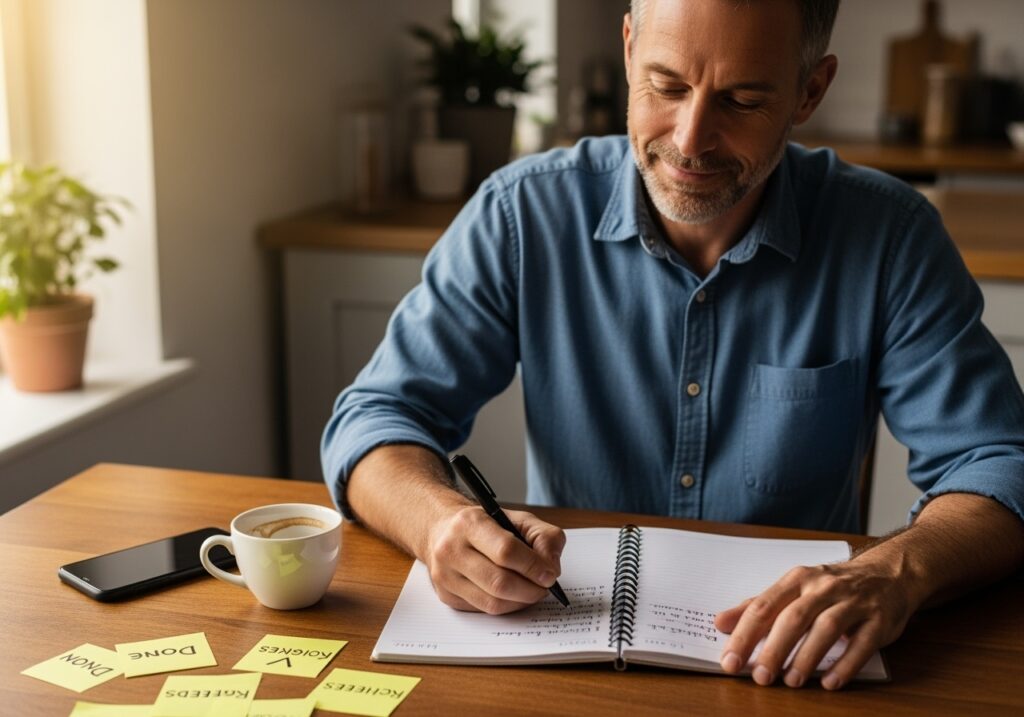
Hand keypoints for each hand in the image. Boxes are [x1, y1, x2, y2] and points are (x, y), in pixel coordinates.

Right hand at [424, 506, 565, 613]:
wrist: (443, 529)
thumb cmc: (486, 525)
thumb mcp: (518, 519)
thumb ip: (544, 537)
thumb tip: (551, 568)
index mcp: (469, 523)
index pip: (506, 551)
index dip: (533, 566)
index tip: (550, 575)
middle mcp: (451, 549)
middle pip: (499, 582)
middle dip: (530, 590)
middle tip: (545, 588)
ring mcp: (445, 575)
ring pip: (492, 602)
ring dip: (520, 602)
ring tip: (532, 592)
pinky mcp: (446, 595)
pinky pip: (484, 610)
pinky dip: (506, 606)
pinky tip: (513, 595)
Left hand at [714, 552, 919, 689]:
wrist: (888, 574)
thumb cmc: (831, 587)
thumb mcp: (793, 590)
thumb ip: (757, 606)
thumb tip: (719, 623)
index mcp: (797, 579)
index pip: (764, 606)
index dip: (744, 635)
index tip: (729, 662)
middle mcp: (823, 587)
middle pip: (793, 617)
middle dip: (774, 649)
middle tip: (759, 677)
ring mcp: (853, 602)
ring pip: (826, 628)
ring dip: (807, 657)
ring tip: (790, 682)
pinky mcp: (879, 620)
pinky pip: (862, 643)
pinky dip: (845, 664)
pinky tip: (830, 683)